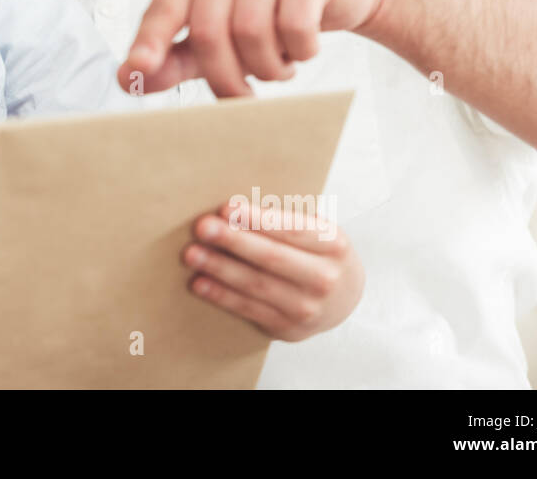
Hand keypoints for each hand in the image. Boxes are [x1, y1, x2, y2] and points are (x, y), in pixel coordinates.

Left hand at [119, 0, 395, 95]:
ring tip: (279, 66)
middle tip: (245, 96)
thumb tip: (127, 79)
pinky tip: (305, 46)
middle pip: (209, 32)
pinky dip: (301, 50)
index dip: (149, 43)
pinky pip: (296, 25)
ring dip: (269, 67)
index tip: (135, 71)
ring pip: (252, 32)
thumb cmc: (273, 11)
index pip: (164, 10)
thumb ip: (173, 57)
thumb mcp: (218, 36)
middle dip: (227, 77)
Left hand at [181, 196, 363, 340]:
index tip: (226, 208)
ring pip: (256, 285)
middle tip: (202, 227)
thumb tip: (230, 209)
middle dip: (233, 241)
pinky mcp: (288, 329)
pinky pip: (249, 309)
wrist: (344, 299)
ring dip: (220, 268)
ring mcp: (307, 308)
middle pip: (272, 257)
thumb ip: (282, 220)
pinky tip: (200, 283)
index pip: (291, 229)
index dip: (258, 219)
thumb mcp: (315, 231)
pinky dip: (221, 296)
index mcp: (333, 244)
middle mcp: (324, 278)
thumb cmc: (317, 253)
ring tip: (193, 254)